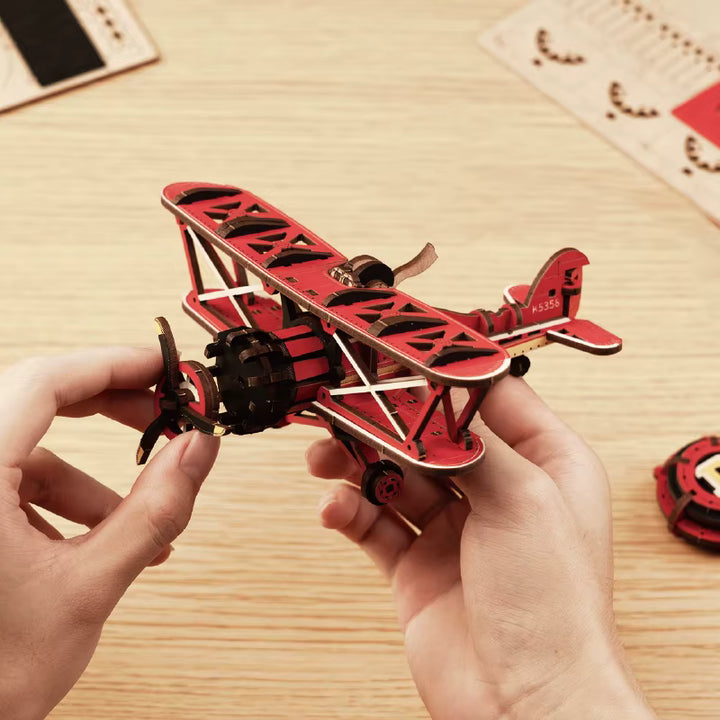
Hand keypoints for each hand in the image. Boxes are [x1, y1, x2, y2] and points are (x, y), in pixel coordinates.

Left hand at [0, 347, 218, 719]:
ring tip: (131, 517)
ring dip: (89, 477)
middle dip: (108, 406)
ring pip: (30, 450)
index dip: (110, 365)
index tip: (161, 367)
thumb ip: (153, 511)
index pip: (44, 382)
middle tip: (162, 413)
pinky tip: (91, 542)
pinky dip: (61, 502)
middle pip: (37, 399)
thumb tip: (196, 451)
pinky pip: (14, 483)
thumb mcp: (88, 587)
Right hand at [307, 377, 655, 719]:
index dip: (443, 375)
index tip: (398, 354)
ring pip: (394, 475)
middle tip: (345, 401)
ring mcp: (454, 529)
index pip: (488, 398)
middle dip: (386, 419)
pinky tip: (335, 506)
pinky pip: (375, 523)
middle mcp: (497, 492)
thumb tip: (440, 391)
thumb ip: (474, 440)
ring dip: (357, 461)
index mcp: (544, 465)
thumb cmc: (553, 606)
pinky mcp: (417, 565)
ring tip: (325, 455)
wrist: (525, 703)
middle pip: (430, 435)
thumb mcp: (523, 498)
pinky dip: (351, 509)